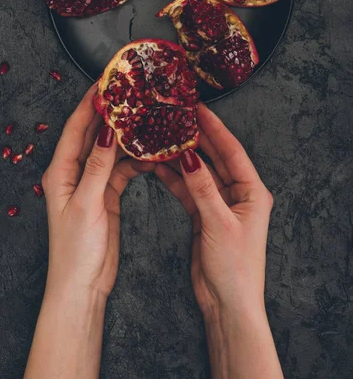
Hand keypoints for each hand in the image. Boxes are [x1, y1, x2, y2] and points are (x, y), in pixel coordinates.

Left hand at [42, 83, 154, 298]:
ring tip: (145, 116)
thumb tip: (106, 130)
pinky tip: (150, 151)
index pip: (76, 127)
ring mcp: (91, 182)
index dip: (90, 103)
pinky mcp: (106, 194)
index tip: (106, 81)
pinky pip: (122, 169)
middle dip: (111, 113)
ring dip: (126, 135)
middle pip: (94, 134)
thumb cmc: (76, 249)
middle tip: (130, 92)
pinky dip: (135, 159)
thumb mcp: (86, 204)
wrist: (83, 284)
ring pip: (111, 150)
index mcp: (61, 171)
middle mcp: (74, 172)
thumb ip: (96, 166)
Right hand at [156, 102, 272, 318]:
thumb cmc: (235, 268)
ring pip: (199, 173)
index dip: (215, 129)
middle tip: (178, 117)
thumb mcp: (219, 224)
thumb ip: (203, 188)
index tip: (198, 109)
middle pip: (215, 158)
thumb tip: (189, 156)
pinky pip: (189, 190)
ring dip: (182, 157)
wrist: (227, 303)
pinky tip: (160, 166)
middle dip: (197, 138)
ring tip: (163, 137)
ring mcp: (220, 204)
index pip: (232, 151)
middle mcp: (238, 194)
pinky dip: (175, 178)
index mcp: (252, 192)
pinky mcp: (204, 215)